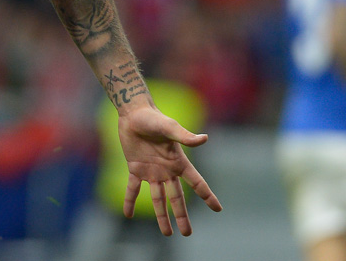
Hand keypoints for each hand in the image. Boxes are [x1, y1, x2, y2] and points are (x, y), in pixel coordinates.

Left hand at [117, 103, 221, 235]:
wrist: (133, 113)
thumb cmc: (154, 118)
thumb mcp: (170, 127)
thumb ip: (185, 136)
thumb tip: (204, 139)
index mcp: (178, 162)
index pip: (196, 182)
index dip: (207, 195)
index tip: (218, 209)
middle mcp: (167, 170)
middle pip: (176, 198)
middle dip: (182, 216)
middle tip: (188, 233)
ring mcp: (151, 171)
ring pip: (158, 199)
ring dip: (161, 216)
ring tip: (167, 233)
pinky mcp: (135, 168)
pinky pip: (133, 188)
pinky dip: (130, 200)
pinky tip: (127, 214)